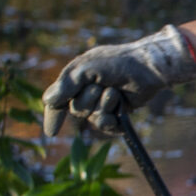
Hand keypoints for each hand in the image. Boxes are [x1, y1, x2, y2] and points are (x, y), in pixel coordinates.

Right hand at [42, 24, 195, 136]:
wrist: (148, 67)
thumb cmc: (118, 62)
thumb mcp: (87, 67)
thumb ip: (67, 84)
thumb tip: (47, 101)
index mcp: (75, 81)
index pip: (57, 102)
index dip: (53, 116)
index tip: (51, 133)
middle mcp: (86, 94)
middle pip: (76, 110)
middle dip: (88, 99)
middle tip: (102, 85)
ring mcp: (102, 106)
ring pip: (92, 119)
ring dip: (104, 105)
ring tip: (116, 91)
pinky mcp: (117, 115)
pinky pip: (107, 126)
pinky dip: (113, 118)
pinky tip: (121, 106)